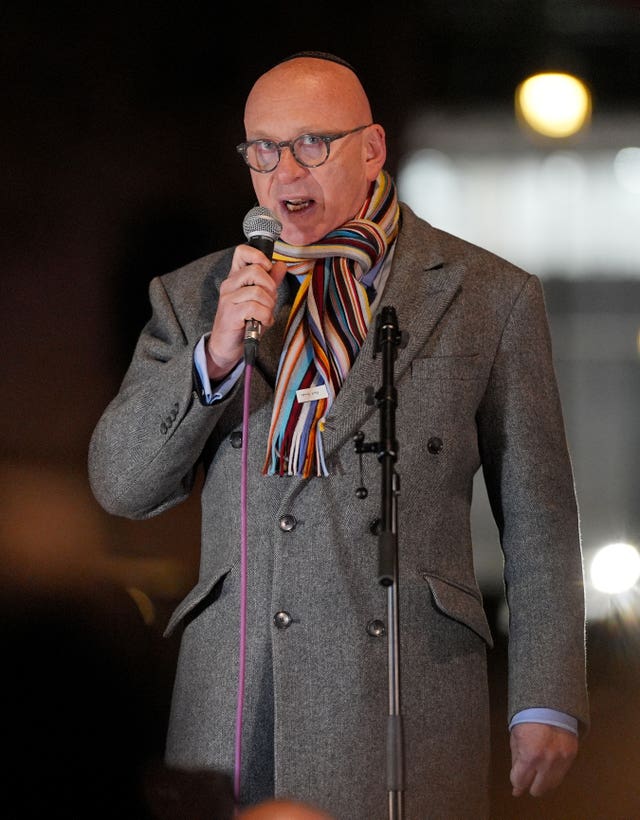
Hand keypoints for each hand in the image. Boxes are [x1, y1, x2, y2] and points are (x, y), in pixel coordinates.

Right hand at [206, 244, 286, 378]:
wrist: (227, 346)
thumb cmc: (244, 322)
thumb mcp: (261, 300)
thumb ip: (270, 282)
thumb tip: (281, 265)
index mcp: (236, 278)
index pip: (242, 252)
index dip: (259, 256)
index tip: (267, 269)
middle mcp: (229, 285)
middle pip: (256, 270)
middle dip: (270, 287)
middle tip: (269, 301)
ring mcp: (228, 298)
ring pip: (258, 291)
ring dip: (268, 305)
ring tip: (265, 315)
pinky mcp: (230, 313)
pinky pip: (255, 307)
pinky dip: (264, 316)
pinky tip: (262, 322)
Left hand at [510, 722, 577, 797]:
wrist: (550, 705)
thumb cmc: (529, 718)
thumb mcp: (515, 737)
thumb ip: (516, 759)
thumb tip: (516, 779)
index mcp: (529, 756)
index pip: (521, 781)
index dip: (516, 783)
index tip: (516, 786)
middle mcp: (546, 762)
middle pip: (537, 790)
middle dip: (530, 785)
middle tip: (527, 780)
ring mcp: (561, 761)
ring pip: (551, 786)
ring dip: (543, 782)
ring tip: (538, 773)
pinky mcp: (571, 757)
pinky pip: (561, 775)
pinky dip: (554, 774)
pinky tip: (548, 767)